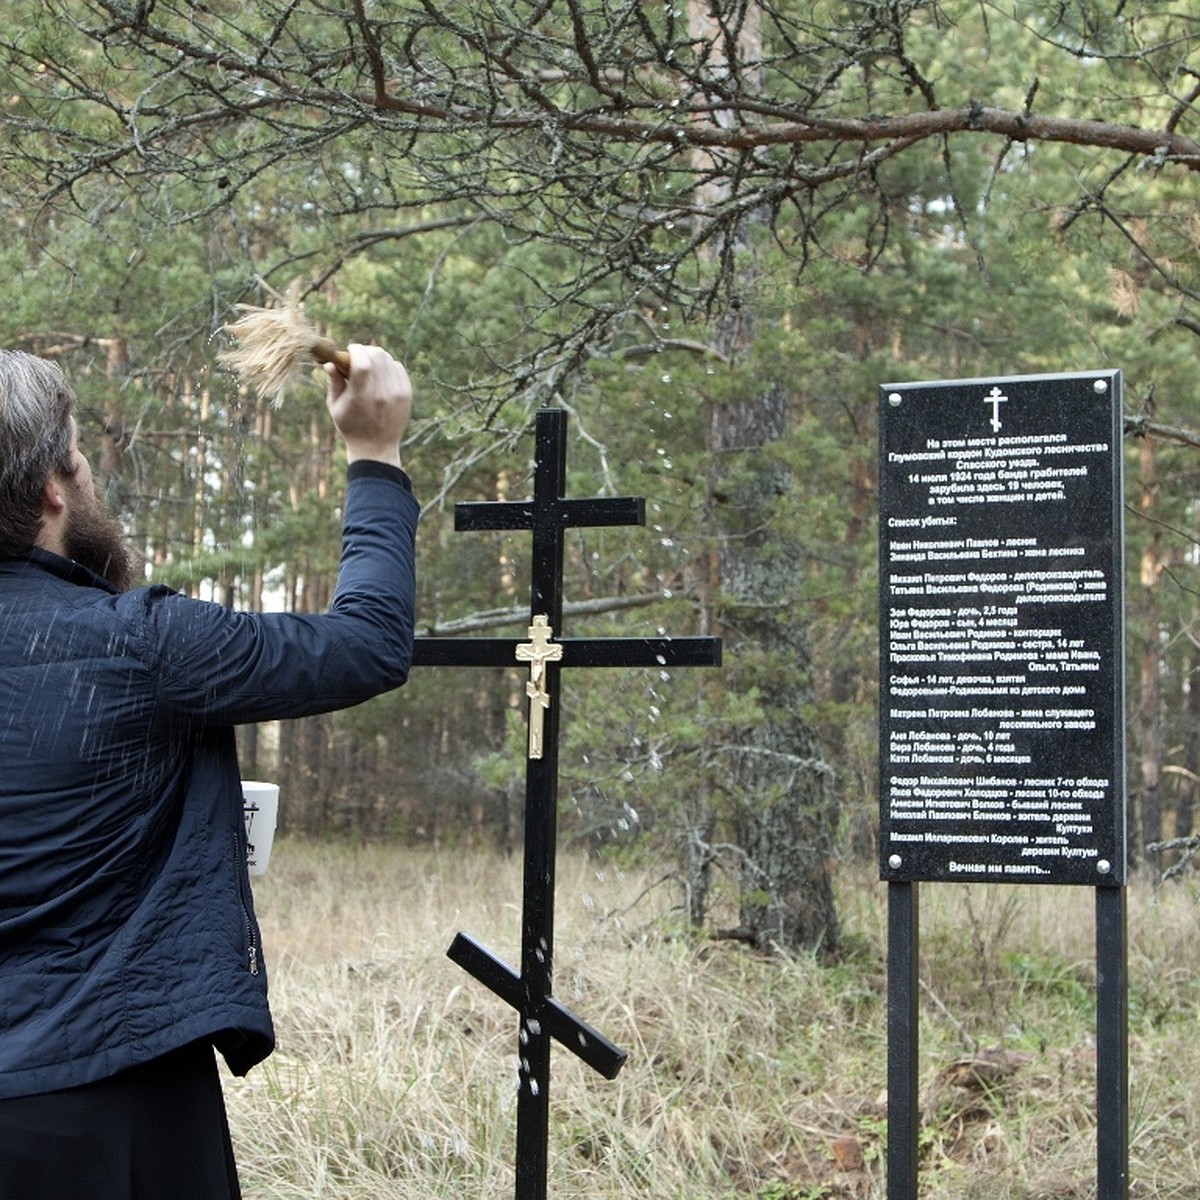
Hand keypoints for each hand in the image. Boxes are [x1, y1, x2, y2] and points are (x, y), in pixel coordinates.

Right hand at [324, 343, 411, 466]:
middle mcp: (382, 392)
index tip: (350, 350)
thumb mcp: (335, 406)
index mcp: (361, 395)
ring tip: (369, 366)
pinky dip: (388, 366)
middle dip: (365, 351)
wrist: (376, 448)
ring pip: (388, 359)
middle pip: (377, 355)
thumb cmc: (351, 427)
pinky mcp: (406, 394)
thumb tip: (330, 363)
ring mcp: (397, 393)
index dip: (355, 350)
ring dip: (376, 357)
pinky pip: (399, 368)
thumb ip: (333, 382)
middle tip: (358, 357)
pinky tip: (381, 375)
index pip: (362, 360)